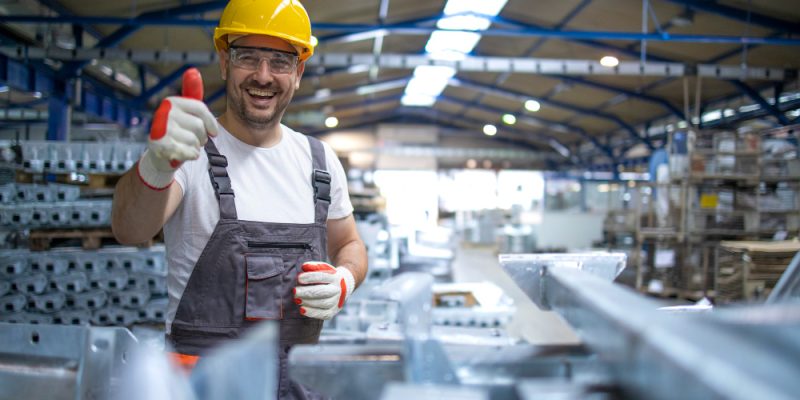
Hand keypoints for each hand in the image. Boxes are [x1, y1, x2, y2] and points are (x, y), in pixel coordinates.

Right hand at [137, 68, 218, 189]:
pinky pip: (188, 152)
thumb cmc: (179, 131)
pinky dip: (190, 155)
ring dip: (195, 147)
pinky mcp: (160, 146)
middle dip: (201, 137)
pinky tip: (183, 154)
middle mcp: (164, 112)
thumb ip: (192, 92)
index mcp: (172, 101)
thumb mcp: (186, 111)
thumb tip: (193, 70)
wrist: (160, 155)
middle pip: (199, 126)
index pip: (200, 108)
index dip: (211, 123)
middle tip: (192, 140)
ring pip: (194, 141)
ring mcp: (160, 129)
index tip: (214, 133)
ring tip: (185, 146)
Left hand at [293, 262, 354, 319]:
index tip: (299, 278)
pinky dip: (312, 313)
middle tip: (294, 291)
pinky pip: (323, 314)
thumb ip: (314, 266)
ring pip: (323, 303)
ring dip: (308, 302)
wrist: (344, 286)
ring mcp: (337, 302)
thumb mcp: (324, 269)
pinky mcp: (333, 311)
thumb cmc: (328, 277)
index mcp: (335, 277)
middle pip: (323, 291)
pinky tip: (302, 310)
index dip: (310, 277)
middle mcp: (338, 290)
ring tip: (296, 300)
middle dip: (307, 292)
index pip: (322, 276)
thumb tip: (304, 267)